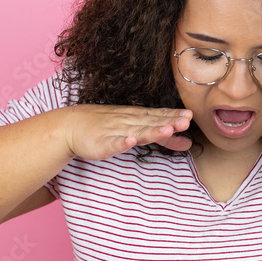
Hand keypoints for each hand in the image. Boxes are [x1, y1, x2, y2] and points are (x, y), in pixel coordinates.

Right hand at [63, 105, 192, 160]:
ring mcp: (115, 132)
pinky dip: (122, 143)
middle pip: (151, 122)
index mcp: (137, 117)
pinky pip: (113, 144)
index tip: (190, 116)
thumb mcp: (135, 129)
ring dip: (151, 131)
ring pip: (136, 132)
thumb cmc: (106, 126)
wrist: (71, 126)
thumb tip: (187, 141)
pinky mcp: (102, 144)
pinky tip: (130, 142)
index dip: (174, 116)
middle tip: (186, 121)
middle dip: (169, 122)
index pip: (158, 116)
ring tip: (166, 130)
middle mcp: (128, 122)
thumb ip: (160, 135)